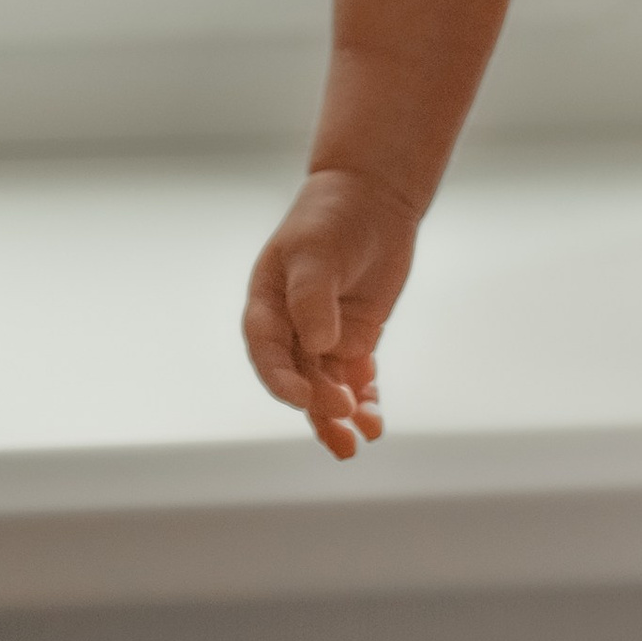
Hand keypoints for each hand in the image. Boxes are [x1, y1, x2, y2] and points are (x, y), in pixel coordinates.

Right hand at [243, 169, 421, 460]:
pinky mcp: (355, 338)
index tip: (304, 399)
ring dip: (340, 415)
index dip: (282, 380)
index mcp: (266, 306)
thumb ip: (313, 296)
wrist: (372, 197)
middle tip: (344, 419)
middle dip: (318, 405)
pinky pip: (356, 378)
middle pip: (300, 377)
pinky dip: (366, 400)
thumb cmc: (332, 218)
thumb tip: (321, 345)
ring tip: (358, 443)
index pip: (267, 352)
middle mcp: (290, 329)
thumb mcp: (317, 251)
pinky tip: (375, 424)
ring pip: (327, 386)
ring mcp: (323, 337)